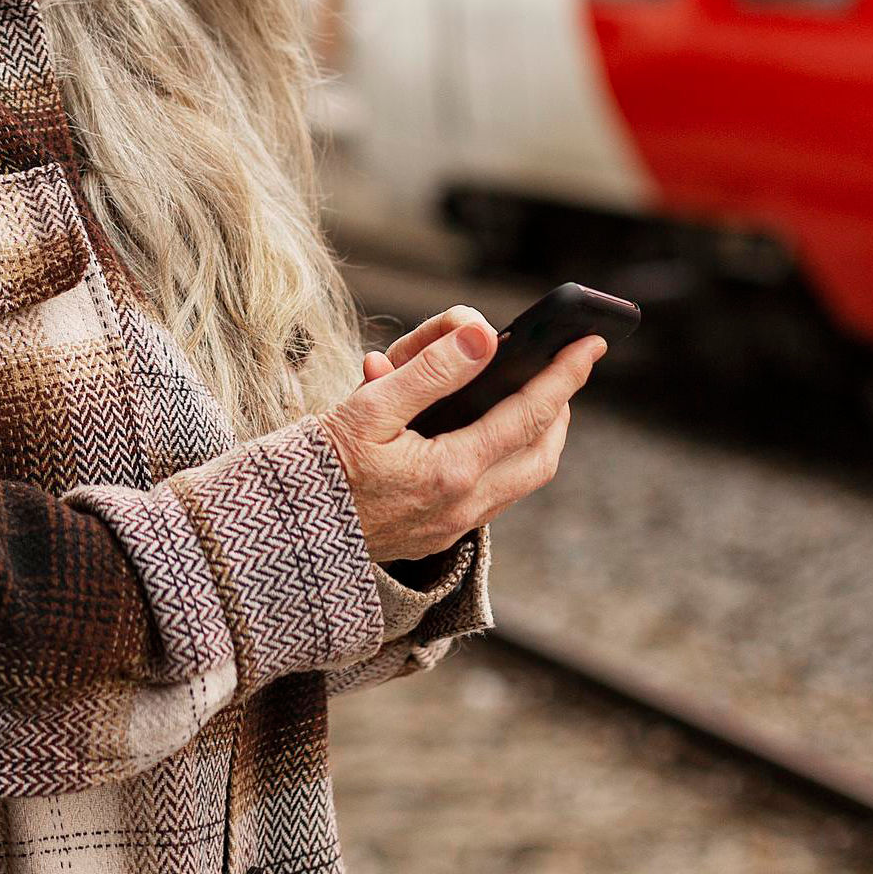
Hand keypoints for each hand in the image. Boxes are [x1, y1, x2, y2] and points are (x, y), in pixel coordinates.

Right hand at [318, 305, 604, 561]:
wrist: (283, 537)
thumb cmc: (317, 465)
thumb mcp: (368, 406)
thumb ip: (430, 370)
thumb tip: (485, 336)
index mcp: (450, 471)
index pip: (529, 415)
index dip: (563, 376)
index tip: (589, 345)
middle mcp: (462, 507)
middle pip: (541, 456)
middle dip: (561, 411)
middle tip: (563, 372)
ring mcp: (451, 527)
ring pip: (521, 481)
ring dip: (537, 439)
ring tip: (531, 401)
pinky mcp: (436, 536)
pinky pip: (493, 496)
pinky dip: (506, 459)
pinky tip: (483, 437)